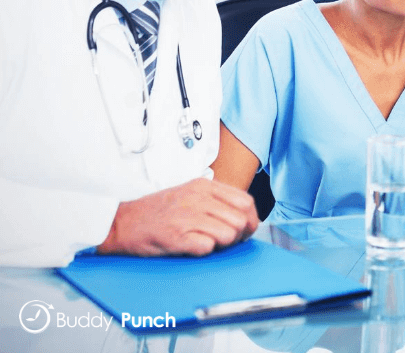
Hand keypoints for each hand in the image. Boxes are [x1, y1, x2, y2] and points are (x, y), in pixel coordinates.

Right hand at [97, 178, 258, 256]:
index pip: (246, 202)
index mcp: (204, 187)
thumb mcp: (189, 194)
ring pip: (229, 234)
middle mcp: (198, 199)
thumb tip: (244, 217)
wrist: (120, 223)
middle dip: (239, 235)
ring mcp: (187, 217)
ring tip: (207, 243)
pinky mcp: (176, 236)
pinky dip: (205, 251)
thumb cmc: (156, 212)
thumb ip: (216, 200)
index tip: (245, 230)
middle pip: (241, 220)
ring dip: (222, 244)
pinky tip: (193, 247)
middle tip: (227, 241)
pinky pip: (208, 247)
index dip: (250, 219)